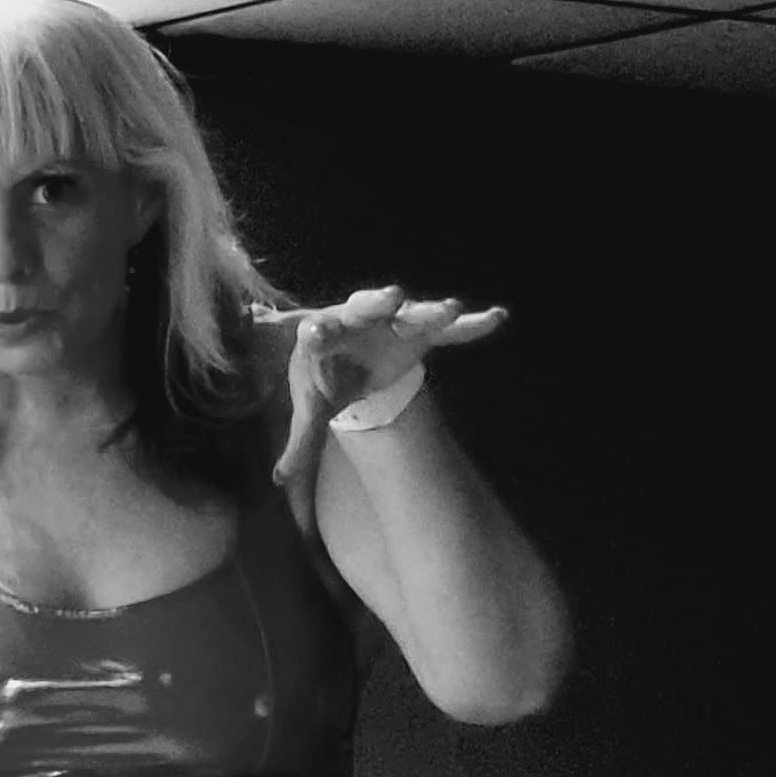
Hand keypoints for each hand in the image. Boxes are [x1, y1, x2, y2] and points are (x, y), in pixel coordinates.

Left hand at [273, 288, 506, 487]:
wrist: (350, 359)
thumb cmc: (327, 380)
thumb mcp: (312, 410)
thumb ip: (300, 441)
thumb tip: (279, 479)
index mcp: (324, 336)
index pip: (317, 332)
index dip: (317, 333)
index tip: (315, 331)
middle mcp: (359, 320)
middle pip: (367, 306)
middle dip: (380, 301)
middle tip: (391, 297)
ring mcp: (393, 322)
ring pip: (413, 312)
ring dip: (431, 310)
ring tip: (451, 308)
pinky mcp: (421, 330)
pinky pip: (449, 329)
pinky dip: (472, 323)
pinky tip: (497, 317)